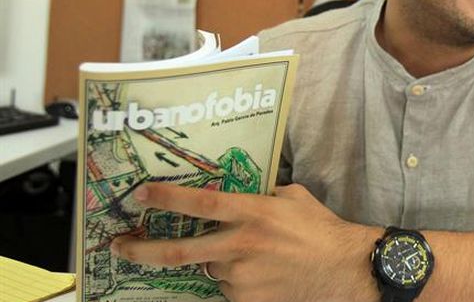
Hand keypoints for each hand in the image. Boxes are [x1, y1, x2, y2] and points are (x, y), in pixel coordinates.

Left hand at [111, 182, 380, 301]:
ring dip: (219, 262)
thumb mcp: (293, 197)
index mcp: (253, 213)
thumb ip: (262, 195)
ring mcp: (241, 276)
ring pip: (211, 268)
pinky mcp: (247, 300)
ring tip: (252, 257)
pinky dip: (236, 279)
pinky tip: (262, 273)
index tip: (140, 194)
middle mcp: (241, 245)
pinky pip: (228, 288)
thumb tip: (243, 190)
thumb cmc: (321, 230)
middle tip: (120, 246)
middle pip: (179, 251)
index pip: (199, 205)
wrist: (345, 271)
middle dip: (141, 250)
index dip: (166, 199)